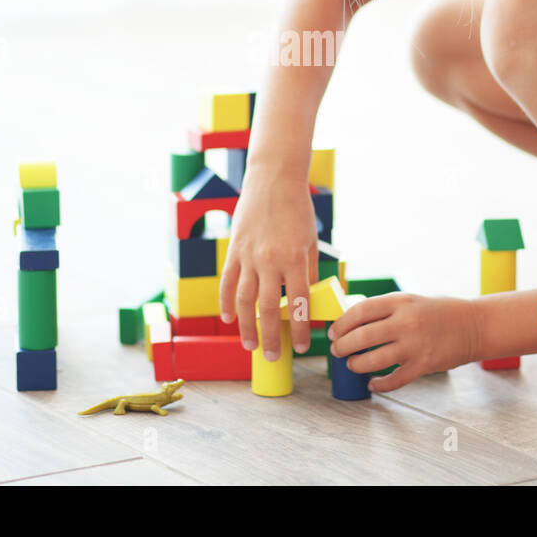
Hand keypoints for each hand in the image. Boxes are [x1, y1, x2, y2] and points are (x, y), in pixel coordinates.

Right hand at [218, 167, 317, 359]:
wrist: (274, 179)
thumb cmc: (298, 210)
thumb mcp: (310, 242)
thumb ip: (307, 272)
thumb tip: (306, 301)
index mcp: (295, 259)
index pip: (298, 304)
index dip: (300, 328)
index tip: (302, 347)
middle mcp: (270, 260)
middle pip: (268, 308)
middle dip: (271, 337)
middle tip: (272, 357)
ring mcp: (249, 255)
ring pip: (244, 300)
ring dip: (246, 326)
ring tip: (251, 345)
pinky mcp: (234, 250)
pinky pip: (228, 281)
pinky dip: (226, 302)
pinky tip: (228, 318)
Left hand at [328, 293, 482, 391]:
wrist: (474, 325)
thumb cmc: (440, 312)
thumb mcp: (411, 300)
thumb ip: (385, 310)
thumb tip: (352, 324)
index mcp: (401, 301)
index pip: (360, 311)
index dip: (342, 323)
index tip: (334, 332)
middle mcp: (406, 322)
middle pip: (362, 337)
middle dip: (343, 346)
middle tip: (337, 351)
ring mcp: (415, 345)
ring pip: (374, 360)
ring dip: (357, 365)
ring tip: (352, 365)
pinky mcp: (424, 365)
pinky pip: (394, 380)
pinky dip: (380, 384)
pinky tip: (373, 383)